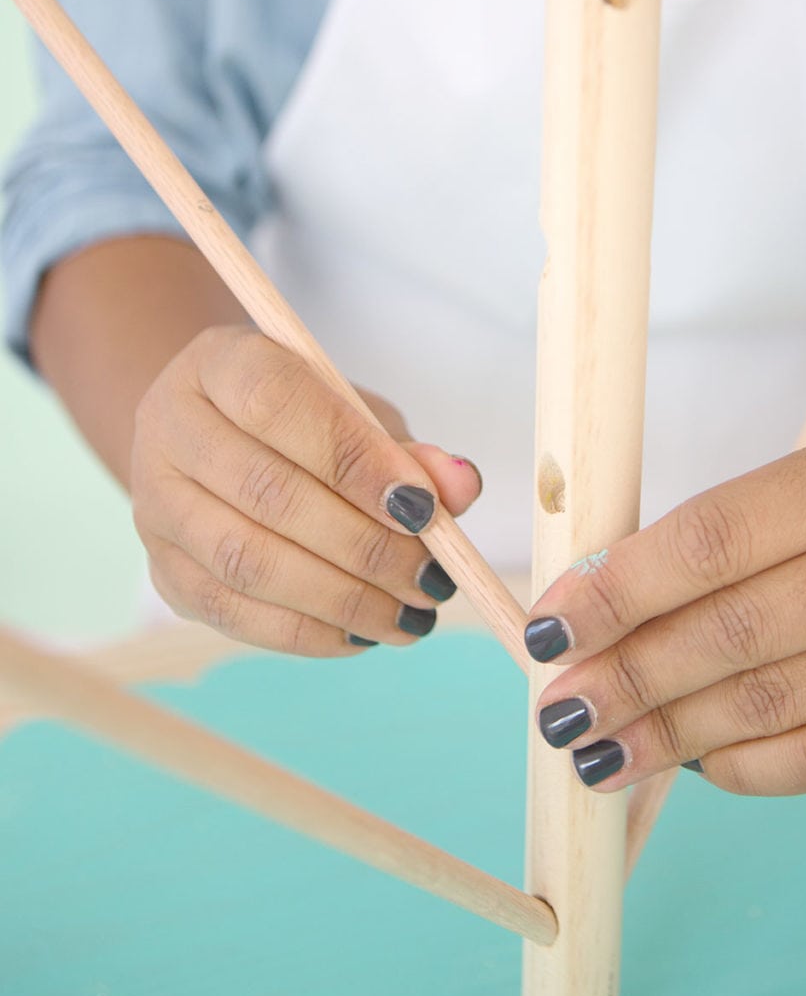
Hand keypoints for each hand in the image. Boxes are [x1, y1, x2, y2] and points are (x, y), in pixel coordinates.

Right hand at [132, 325, 481, 654]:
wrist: (216, 436)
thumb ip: (405, 447)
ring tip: (409, 615)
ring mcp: (155, 503)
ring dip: (341, 598)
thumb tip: (460, 487)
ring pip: (246, 560)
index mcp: (219, 362)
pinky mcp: (162, 570)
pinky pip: (232, 613)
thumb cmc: (300, 417)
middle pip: (266, 491)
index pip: (277, 403)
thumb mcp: (355, 409)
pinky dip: (306, 631)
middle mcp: (171, 428)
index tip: (424, 508)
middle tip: (431, 577)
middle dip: (364, 545)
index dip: (355, 459)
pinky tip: (361, 633)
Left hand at [526, 427, 805, 794]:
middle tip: (560, 701)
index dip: (625, 584)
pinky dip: (748, 767)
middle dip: (631, 672)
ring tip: (598, 748)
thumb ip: (746, 528)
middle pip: (740, 627)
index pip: (719, 534)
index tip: (557, 617)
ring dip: (671, 732)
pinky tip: (691, 764)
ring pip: (777, 701)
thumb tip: (611, 591)